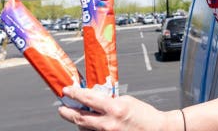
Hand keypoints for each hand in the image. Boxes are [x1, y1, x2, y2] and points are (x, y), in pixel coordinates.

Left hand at [58, 87, 172, 130]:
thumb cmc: (144, 115)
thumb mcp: (126, 100)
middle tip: (62, 108)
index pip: (88, 99)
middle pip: (80, 118)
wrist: (156, 130)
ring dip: (79, 121)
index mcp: (114, 108)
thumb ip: (109, 100)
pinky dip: (89, 129)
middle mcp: (109, 123)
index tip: (66, 91)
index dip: (74, 94)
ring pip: (84, 128)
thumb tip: (94, 98)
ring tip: (77, 115)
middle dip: (67, 113)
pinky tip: (90, 124)